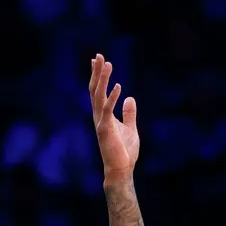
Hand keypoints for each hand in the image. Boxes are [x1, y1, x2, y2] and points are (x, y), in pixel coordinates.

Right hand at [90, 55, 139, 184]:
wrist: (121, 170)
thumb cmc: (124, 152)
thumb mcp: (130, 129)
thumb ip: (129, 113)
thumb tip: (130, 98)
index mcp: (103, 115)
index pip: (98, 92)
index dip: (98, 76)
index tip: (97, 60)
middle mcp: (99, 116)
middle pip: (95, 89)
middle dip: (97, 72)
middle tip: (99, 55)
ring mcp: (101, 122)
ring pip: (98, 95)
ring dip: (102, 79)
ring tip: (106, 63)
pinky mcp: (105, 129)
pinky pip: (107, 109)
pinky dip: (113, 97)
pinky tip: (119, 86)